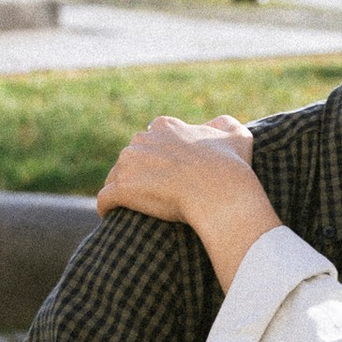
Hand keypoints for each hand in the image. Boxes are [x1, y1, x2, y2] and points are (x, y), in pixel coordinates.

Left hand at [95, 113, 280, 283]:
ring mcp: (129, 163)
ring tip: (130, 208)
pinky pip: (104, 198)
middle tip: (148, 192)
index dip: (157, 155)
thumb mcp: (237, 136)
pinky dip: (106, 207)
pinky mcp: (122, 188)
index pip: (151, 137)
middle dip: (136, 171)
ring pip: (115, 176)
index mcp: (165, 127)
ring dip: (121, 190)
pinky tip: (111, 216)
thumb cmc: (231, 167)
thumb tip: (215, 124)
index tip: (163, 171)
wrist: (219, 192)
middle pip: (131, 156)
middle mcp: (142, 139)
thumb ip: (224, 125)